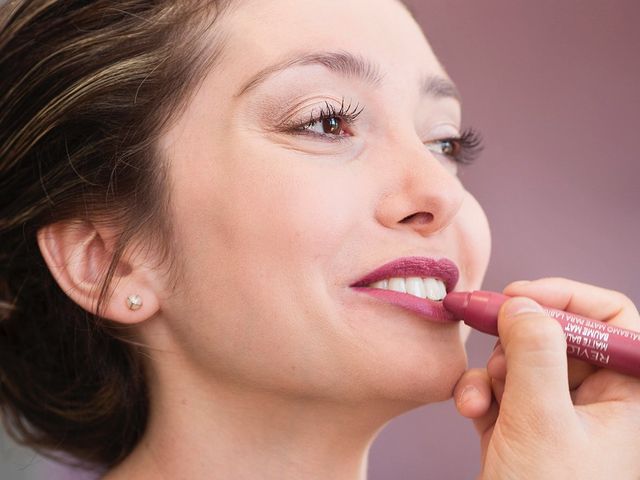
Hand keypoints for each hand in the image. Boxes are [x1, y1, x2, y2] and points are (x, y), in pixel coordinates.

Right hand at [453, 278, 639, 478]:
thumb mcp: (541, 423)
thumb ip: (535, 354)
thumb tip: (522, 304)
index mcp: (628, 397)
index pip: (612, 321)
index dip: (567, 298)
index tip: (519, 296)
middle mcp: (598, 402)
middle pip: (557, 336)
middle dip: (515, 341)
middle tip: (483, 332)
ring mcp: (558, 415)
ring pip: (522, 361)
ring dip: (492, 373)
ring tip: (478, 400)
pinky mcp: (524, 428)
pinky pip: (501, 389)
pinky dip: (481, 395)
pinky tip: (470, 413)